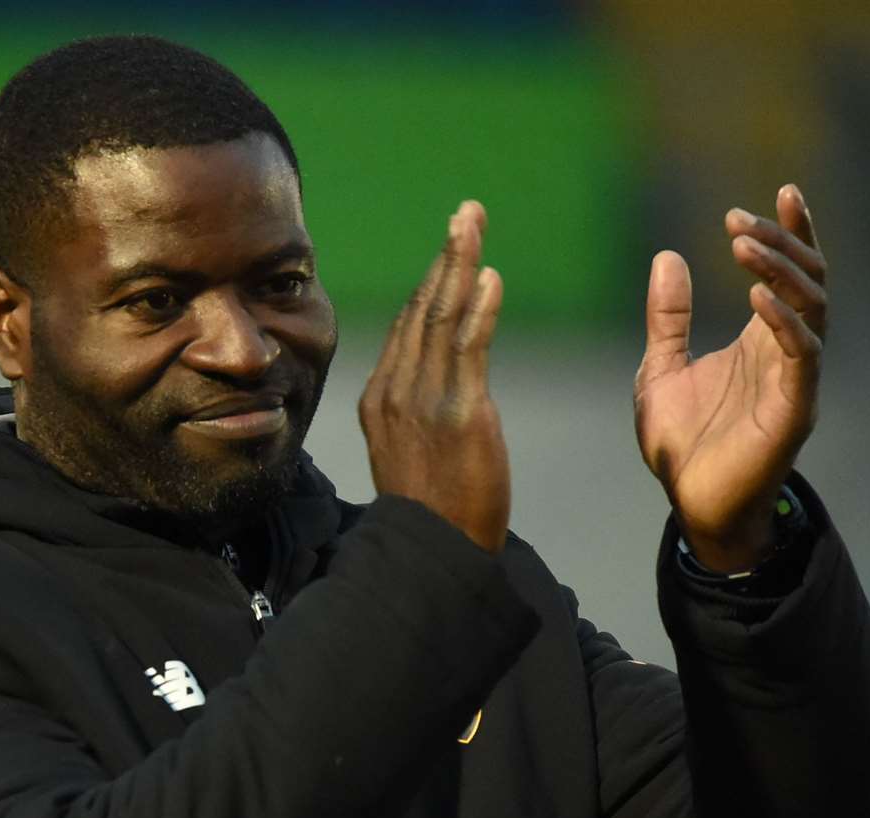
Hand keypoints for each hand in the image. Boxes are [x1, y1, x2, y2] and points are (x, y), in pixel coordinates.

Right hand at [359, 201, 509, 552]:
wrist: (432, 552)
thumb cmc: (430, 512)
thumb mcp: (407, 454)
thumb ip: (413, 413)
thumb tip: (431, 388)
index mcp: (380, 400)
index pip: (407, 329)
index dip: (431, 284)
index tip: (451, 253)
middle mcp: (396, 391)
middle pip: (422, 309)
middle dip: (446, 257)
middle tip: (466, 214)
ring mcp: (424, 400)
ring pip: (442, 317)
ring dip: (460, 263)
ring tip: (473, 222)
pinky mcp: (459, 412)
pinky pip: (468, 348)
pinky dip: (478, 309)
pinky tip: (489, 276)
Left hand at [634, 184, 826, 571]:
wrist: (690, 505)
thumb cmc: (682, 444)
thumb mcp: (660, 369)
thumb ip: (668, 318)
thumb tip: (667, 257)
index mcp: (760, 341)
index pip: (790, 275)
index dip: (791, 233)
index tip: (782, 190)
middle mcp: (787, 353)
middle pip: (806, 281)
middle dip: (779, 243)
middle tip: (739, 220)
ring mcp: (795, 379)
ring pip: (811, 309)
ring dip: (779, 272)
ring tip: (743, 244)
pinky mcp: (793, 410)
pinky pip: (802, 356)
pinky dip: (784, 323)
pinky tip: (758, 297)